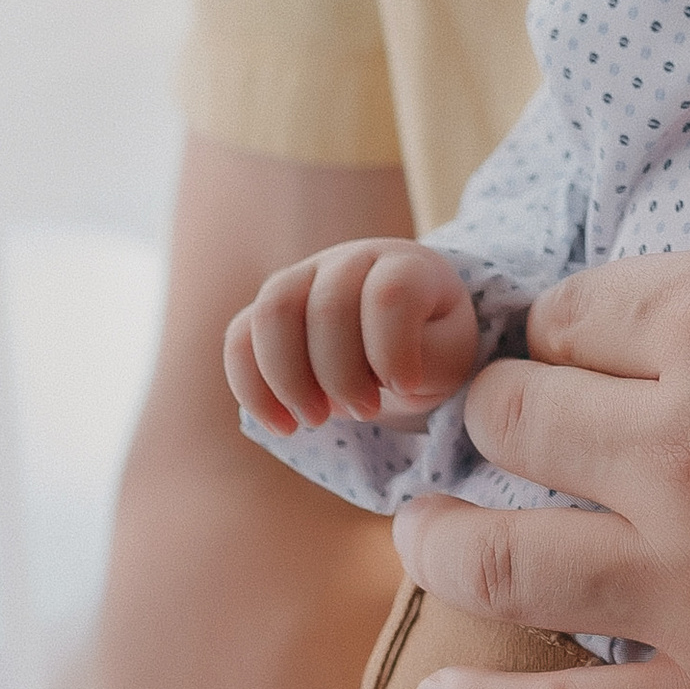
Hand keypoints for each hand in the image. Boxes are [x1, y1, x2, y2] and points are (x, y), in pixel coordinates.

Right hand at [225, 239, 479, 432]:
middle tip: (365, 413)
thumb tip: (383, 373)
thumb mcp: (451, 356)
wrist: (404, 344)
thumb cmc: (432, 348)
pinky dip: (252, 388)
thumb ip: (431, 357)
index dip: (393, 349)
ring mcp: (302, 279)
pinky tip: (281, 426)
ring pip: (272, 314)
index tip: (406, 386)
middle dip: (341, 375)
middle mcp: (349, 262)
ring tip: (316, 420)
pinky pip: (238, 339)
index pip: (390, 294)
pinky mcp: (267, 313)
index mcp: (406, 265)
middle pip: (326, 308)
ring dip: (289, 380)